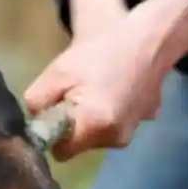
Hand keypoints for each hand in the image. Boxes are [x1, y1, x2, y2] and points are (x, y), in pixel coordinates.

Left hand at [26, 0, 187, 160]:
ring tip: (97, 85)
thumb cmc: (100, 51)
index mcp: (95, 126)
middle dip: (73, 123)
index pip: (60, 152)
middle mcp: (117, 138)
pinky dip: (111, 111)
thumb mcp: (57, 72)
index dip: (54, 132)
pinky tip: (115, 87)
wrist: (150, 37)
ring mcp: (133, 131)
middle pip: (80, 144)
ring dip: (92, 117)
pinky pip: (116, 124)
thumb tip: (36, 122)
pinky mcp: (145, 121)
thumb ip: (37, 103)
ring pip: (97, 134)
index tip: (56, 108)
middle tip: (76, 90)